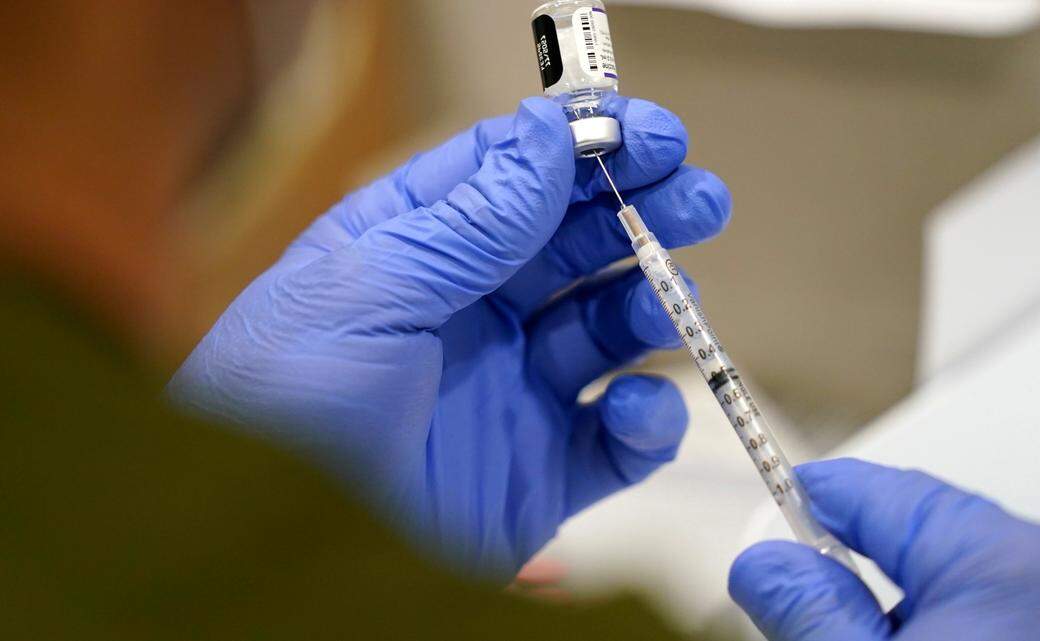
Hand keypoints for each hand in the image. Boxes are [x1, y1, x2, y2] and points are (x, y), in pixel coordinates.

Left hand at [168, 97, 730, 576]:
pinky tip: (632, 406)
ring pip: (609, 330)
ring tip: (670, 299)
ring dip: (651, 304)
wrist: (280, 549)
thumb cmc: (281, 407)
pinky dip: (645, 420)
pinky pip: (618, 438)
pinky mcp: (542, 471)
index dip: (586, 148)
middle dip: (642, 215)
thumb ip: (468, 221)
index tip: (651, 133)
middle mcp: (472, 314)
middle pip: (576, 245)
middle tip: (697, 199)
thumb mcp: (365, 290)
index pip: (516, 178)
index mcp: (418, 253)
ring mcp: (512, 390)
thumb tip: (547, 135)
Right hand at [729, 459, 1039, 640]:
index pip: (877, 493)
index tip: (769, 517)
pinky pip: (1011, 621)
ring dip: (911, 617)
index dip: (809, 500)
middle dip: (859, 576)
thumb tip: (764, 564)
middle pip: (922, 542)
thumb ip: (812, 617)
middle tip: (812, 620)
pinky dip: (968, 636)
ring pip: (966, 590)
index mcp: (1003, 560)